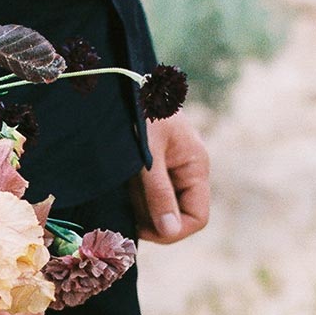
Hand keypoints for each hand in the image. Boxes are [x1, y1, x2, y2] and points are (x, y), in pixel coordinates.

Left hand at [129, 113, 210, 244]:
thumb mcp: (147, 156)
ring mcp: (171, 169)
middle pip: (177, 216)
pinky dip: (132, 197)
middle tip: (125, 208)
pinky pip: (146, 194)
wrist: (123, 83)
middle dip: (152, 219)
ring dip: (139, 208)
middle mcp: (187, 171)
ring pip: (159, 208)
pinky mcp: (152, 167)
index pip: (197, 217)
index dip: (174, 231)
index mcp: (195, 167)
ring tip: (121, 190)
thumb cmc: (139, 112)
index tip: (143, 228)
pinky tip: (118, 187)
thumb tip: (170, 231)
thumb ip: (158, 193)